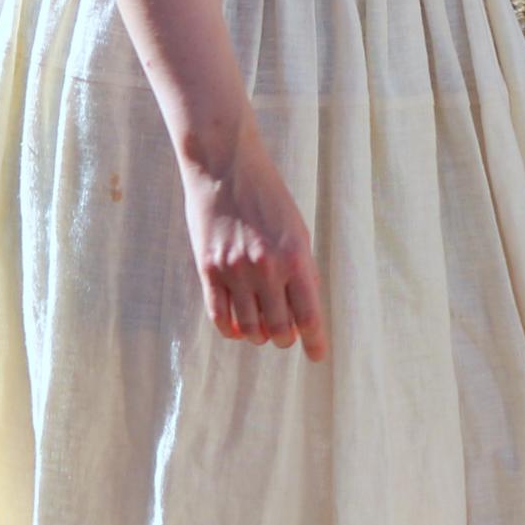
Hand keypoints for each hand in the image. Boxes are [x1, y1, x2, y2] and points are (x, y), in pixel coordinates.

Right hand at [178, 123, 327, 358]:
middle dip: (285, 339)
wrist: (224, 167)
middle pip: (278, 330)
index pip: (308, 316)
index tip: (317, 356)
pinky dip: (230, 329)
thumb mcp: (296, 230)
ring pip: (249, 328)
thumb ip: (301, 269)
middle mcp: (265, 268)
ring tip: (261, 328)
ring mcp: (234, 271)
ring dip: (258, 335)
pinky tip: (236, 326)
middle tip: (286, 335)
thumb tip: (303, 311)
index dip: (314, 342)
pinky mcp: (208, 269)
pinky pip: (219, 316)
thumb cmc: (267, 196)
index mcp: (295, 257)